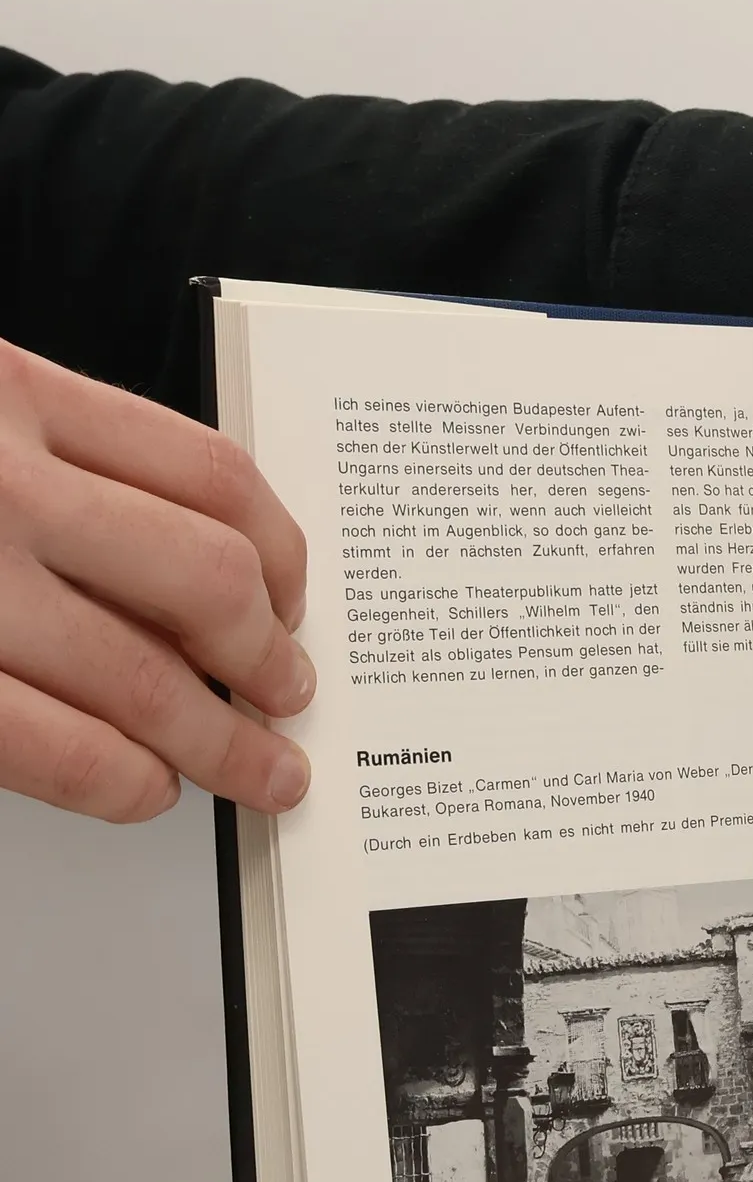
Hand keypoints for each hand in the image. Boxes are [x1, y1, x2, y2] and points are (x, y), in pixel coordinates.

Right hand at [0, 339, 312, 820]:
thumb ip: (59, 467)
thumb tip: (202, 579)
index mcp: (13, 395)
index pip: (211, 475)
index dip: (283, 557)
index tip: (296, 608)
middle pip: (208, 579)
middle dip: (270, 658)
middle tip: (293, 694)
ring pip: (148, 679)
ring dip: (225, 744)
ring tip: (261, 771)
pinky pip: (66, 752)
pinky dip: (128, 782)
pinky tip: (148, 785)